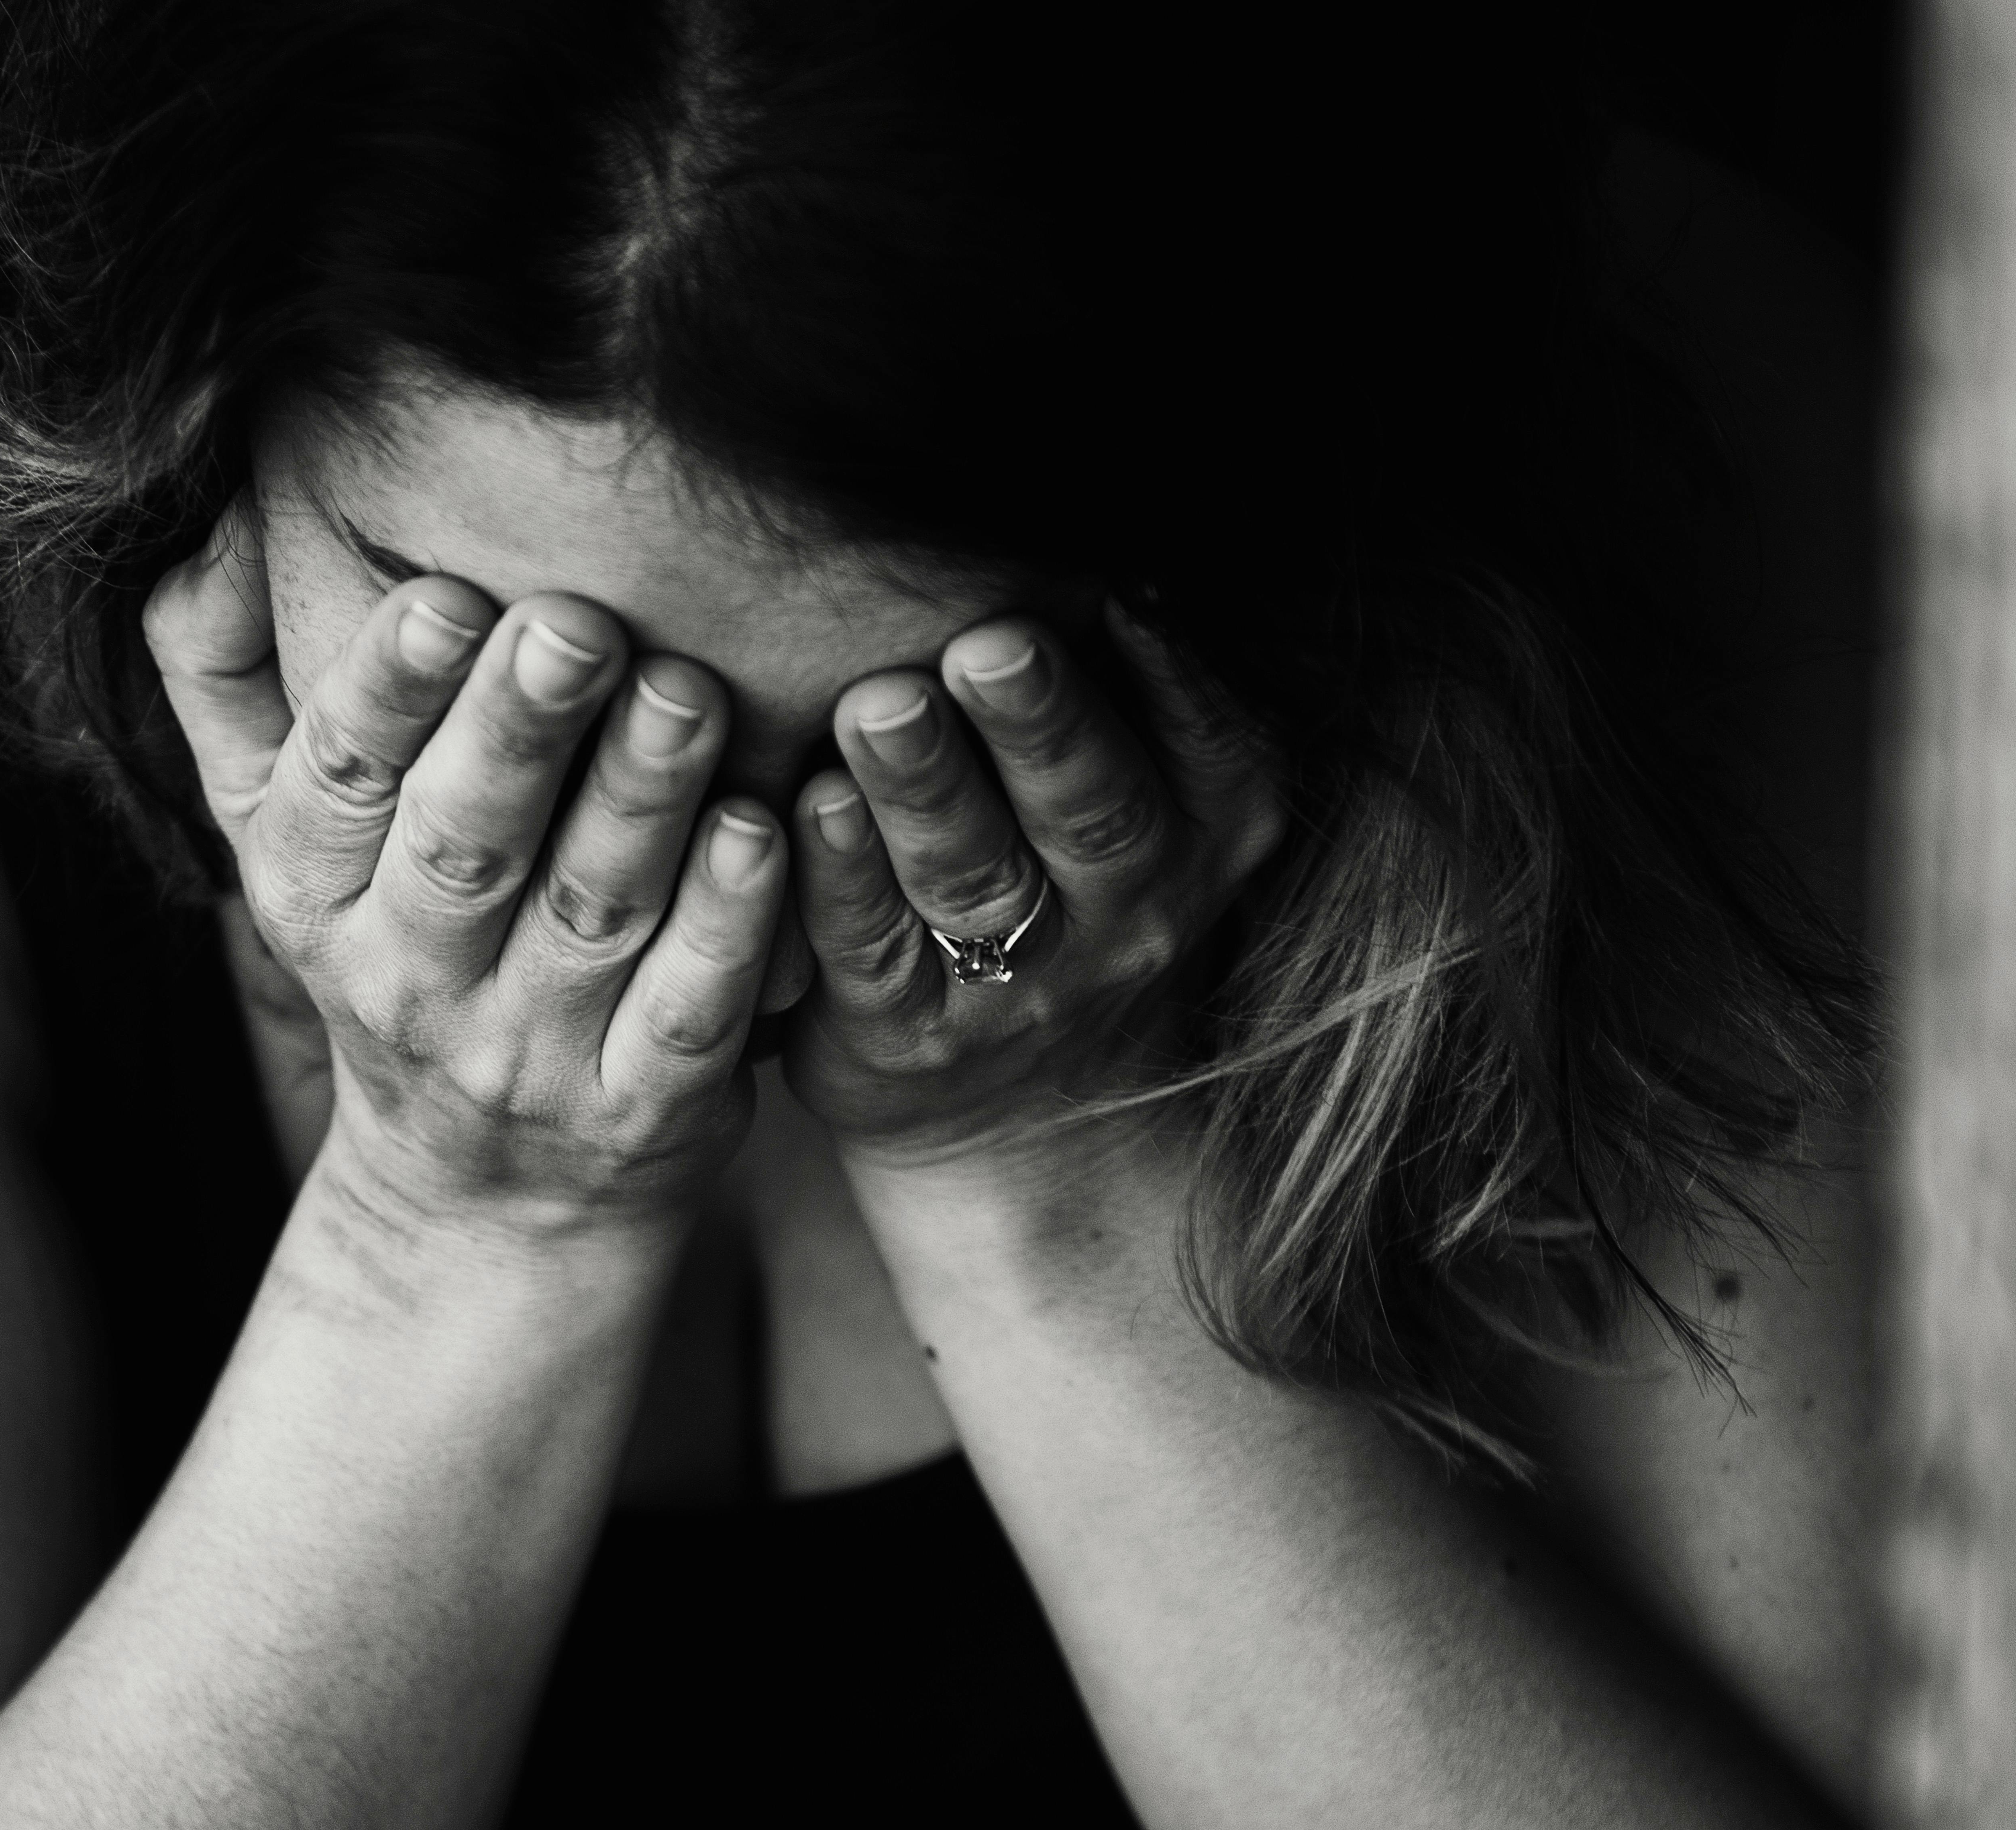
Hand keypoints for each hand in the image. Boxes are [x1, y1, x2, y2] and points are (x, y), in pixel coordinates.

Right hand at [143, 497, 785, 1232]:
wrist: (480, 1198)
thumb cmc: (395, 953)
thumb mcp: (284, 837)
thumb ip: (231, 683)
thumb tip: (219, 523)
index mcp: (314, 896)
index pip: (341, 780)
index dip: (387, 689)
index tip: (444, 594)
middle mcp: (411, 980)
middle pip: (468, 841)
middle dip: (521, 729)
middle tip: (581, 623)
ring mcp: (531, 1055)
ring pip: (591, 912)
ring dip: (641, 798)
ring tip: (688, 691)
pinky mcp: (643, 1109)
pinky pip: (689, 1007)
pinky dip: (727, 923)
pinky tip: (760, 832)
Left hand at [782, 601, 1281, 1168]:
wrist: (1030, 1110)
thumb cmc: (1077, 887)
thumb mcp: (1155, 798)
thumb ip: (1129, 687)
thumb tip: (1088, 533)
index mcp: (1207, 831)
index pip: (1206, 746)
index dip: (1168, 672)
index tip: (1120, 586)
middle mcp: (1132, 913)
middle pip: (1092, 812)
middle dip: (1041, 724)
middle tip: (989, 644)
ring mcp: (1025, 986)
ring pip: (975, 879)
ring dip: (925, 788)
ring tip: (879, 706)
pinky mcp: (909, 1035)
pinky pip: (873, 951)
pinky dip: (841, 878)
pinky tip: (808, 808)